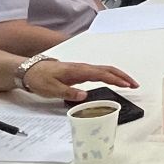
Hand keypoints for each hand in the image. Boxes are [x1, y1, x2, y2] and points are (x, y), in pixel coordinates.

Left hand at [19, 59, 137, 101]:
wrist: (29, 70)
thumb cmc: (40, 79)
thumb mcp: (51, 89)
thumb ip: (68, 93)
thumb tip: (84, 96)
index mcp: (78, 71)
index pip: (101, 74)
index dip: (116, 79)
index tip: (128, 85)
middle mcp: (82, 68)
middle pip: (107, 69)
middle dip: (123, 76)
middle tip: (135, 85)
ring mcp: (81, 69)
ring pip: (104, 70)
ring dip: (118, 75)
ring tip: (129, 84)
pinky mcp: (79, 72)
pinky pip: (99, 72)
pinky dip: (110, 76)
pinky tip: (113, 81)